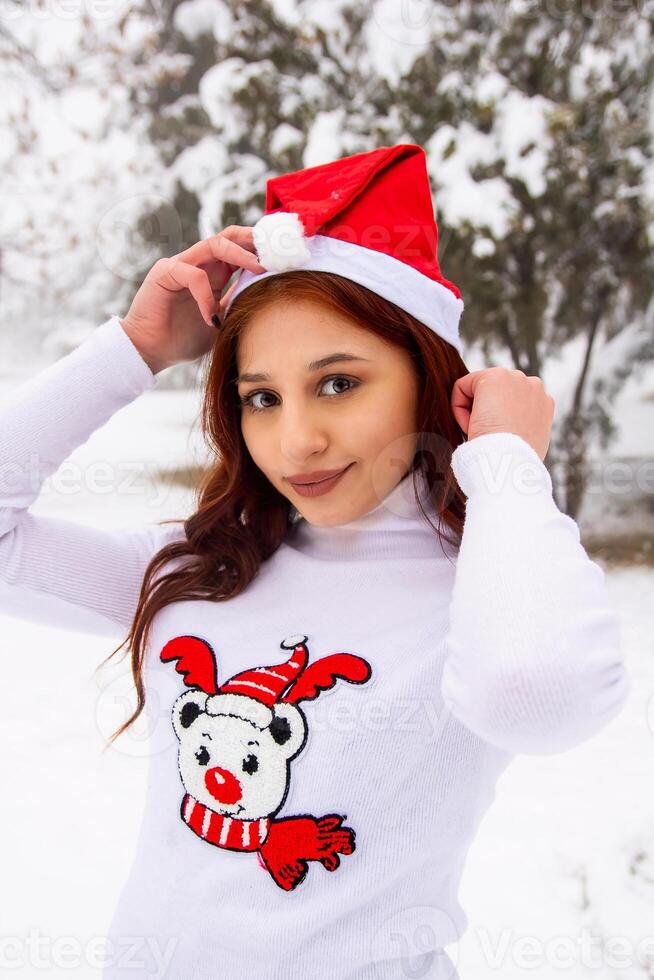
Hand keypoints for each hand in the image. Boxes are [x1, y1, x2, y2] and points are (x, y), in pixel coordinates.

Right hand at [120, 226, 265, 372]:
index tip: (284, 256)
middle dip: (253, 240)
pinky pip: (193, 274)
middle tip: (275, 249)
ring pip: (213, 245)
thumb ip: (236, 307)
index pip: (238, 250)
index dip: (259, 250)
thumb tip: (266, 299)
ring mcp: (180, 266)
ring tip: (259, 268)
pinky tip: (211, 318)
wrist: (150, 353)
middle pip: (228, 237)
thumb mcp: (220, 323)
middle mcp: (197, 265)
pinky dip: (206, 295)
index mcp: (212, 275)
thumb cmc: (182, 341)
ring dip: (240, 254)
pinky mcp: (164, 273)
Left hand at [451, 367, 555, 460]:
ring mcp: (516, 378)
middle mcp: (534, 386)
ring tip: (480, 431)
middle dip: (487, 413)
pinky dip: (459, 406)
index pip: (511, 404)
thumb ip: (521, 427)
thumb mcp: (527, 443)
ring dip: (475, 410)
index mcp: (544, 403)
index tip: (497, 439)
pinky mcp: (494, 377)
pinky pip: (463, 387)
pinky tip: (469, 424)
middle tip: (487, 436)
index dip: (499, 422)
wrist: (510, 461)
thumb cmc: (514, 460)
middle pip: (496, 395)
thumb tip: (508, 428)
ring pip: (480, 390)